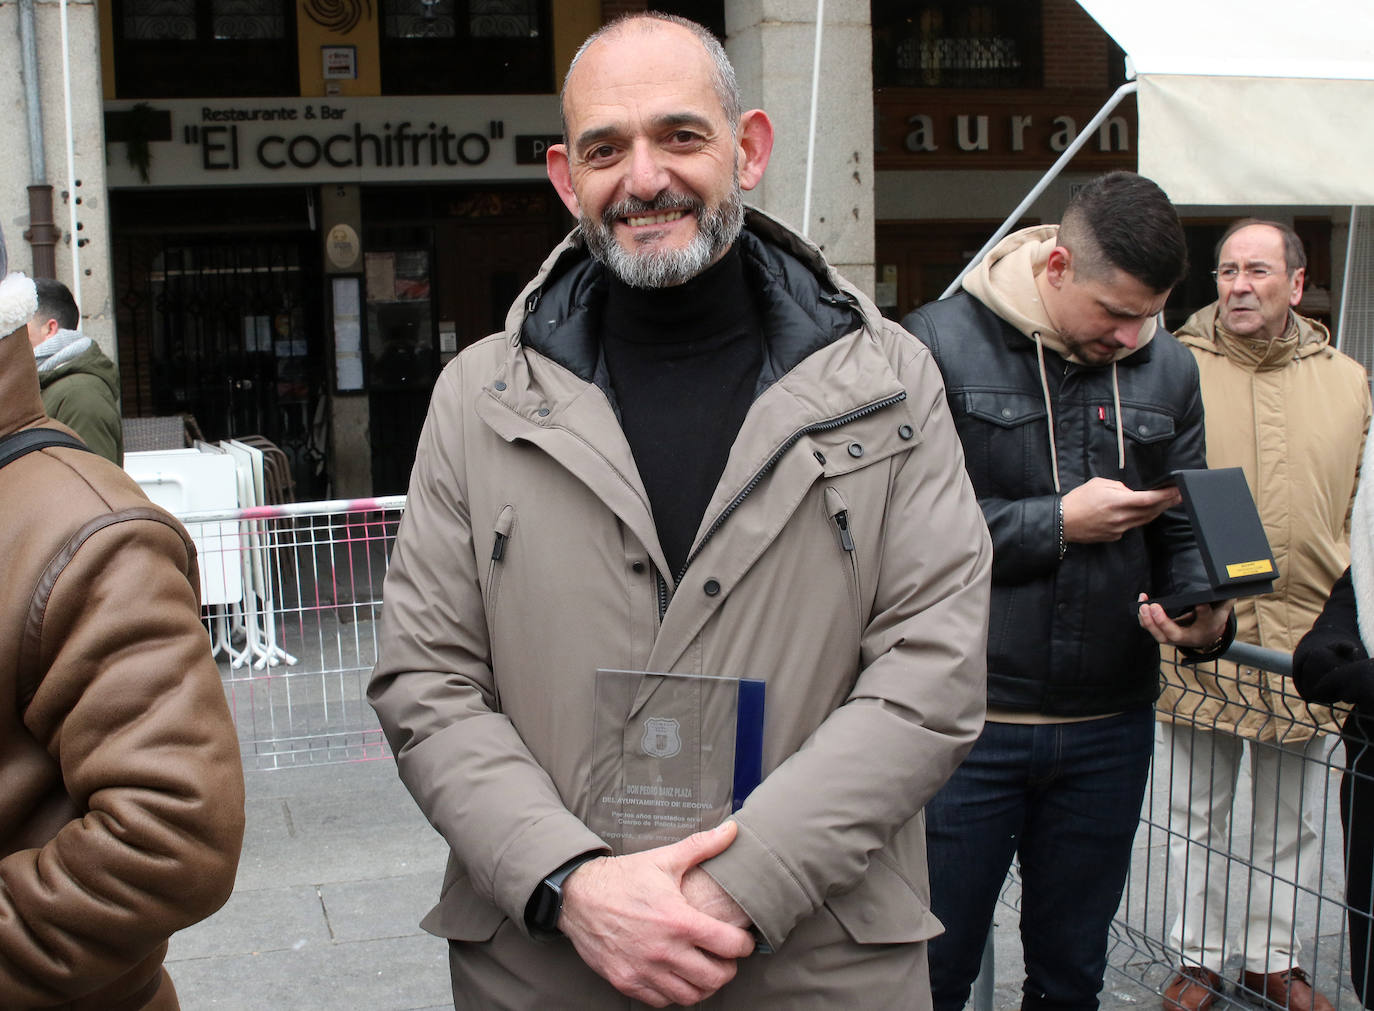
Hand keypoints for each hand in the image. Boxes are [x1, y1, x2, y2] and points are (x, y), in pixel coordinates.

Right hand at [558, 821, 755, 1006]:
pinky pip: (662, 1001)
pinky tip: (677, 976)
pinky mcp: (627, 981)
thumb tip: (733, 830)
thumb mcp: (664, 859)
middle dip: (728, 968)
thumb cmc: (624, 877)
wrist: (578, 896)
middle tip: (726, 957)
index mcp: (679, 920)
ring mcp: (644, 970)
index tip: (743, 940)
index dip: (744, 945)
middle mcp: (664, 950)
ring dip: (704, 985)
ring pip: (691, 995)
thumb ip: (702, 846)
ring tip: (704, 968)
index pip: (730, 946)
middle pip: (716, 977)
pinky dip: (675, 993)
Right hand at [1062, 478, 1180, 542]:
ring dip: (1157, 512)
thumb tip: (1130, 492)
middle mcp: (1121, 517)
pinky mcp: (1114, 536)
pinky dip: (1139, 519)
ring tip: (1166, 504)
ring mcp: (1118, 529)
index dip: (1165, 495)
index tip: (1175, 490)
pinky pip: (1131, 526)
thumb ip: (1118, 486)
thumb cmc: (1077, 500)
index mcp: (1117, 502)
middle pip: (1151, 511)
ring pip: (1144, 520)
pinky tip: (1142, 513)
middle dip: (1167, 503)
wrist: (1063, 522)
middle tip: (1178, 496)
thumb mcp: (1098, 483)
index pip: (1148, 499)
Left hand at [1137, 594, 1232, 649]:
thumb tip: (1229, 589)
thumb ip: (1224, 601)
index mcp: (1204, 631)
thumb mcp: (1220, 612)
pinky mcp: (1161, 631)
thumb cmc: (1212, 621)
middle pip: (1172, 635)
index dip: (1203, 613)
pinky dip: (1143, 616)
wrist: (1204, 636)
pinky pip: (1149, 627)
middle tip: (1155, 607)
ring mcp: (1171, 636)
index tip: (1201, 605)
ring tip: (1144, 605)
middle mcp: (1186, 637)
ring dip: (1148, 620)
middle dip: (1162, 622)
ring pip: (1157, 634)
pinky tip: (1142, 600)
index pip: (1205, 622)